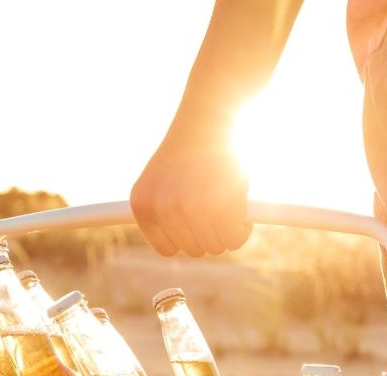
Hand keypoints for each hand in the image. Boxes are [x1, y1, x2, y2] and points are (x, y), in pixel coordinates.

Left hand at [130, 128, 251, 256]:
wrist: (208, 115)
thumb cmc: (191, 148)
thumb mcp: (163, 181)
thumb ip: (165, 212)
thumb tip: (176, 246)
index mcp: (143, 206)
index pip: (168, 248)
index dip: (188, 237)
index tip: (200, 222)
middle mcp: (161, 209)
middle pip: (194, 249)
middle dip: (212, 232)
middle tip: (220, 205)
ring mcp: (188, 208)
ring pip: (216, 246)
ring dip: (229, 229)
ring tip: (230, 200)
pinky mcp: (216, 205)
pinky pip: (234, 236)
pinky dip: (243, 226)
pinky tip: (242, 203)